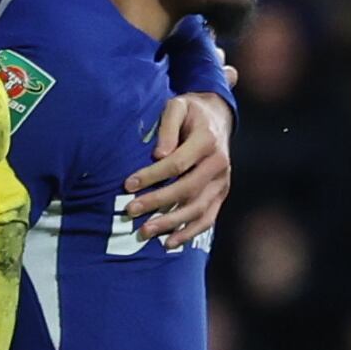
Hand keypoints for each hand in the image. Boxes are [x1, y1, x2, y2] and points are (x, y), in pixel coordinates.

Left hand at [123, 91, 233, 248]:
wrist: (217, 117)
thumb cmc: (190, 112)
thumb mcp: (177, 106)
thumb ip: (168, 127)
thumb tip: (159, 154)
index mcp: (207, 140)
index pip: (177, 164)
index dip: (151, 176)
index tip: (127, 185)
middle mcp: (219, 163)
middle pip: (187, 189)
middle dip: (157, 202)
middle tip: (130, 211)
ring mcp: (222, 181)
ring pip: (197, 208)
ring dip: (170, 223)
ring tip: (144, 232)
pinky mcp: (221, 194)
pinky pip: (208, 218)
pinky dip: (189, 232)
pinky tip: (169, 242)